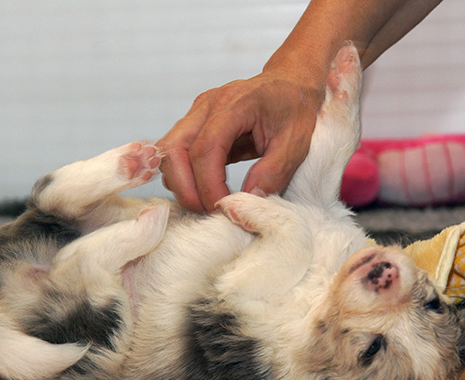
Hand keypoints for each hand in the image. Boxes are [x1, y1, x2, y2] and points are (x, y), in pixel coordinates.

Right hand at [156, 69, 322, 211]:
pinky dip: (184, 176)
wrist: (291, 82)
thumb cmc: (295, 109)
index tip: (223, 209)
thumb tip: (247, 202)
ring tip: (207, 204)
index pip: (205, 149)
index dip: (209, 185)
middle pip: (174, 149)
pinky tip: (205, 190)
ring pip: (168, 152)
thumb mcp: (295, 144)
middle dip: (186, 188)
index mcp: (234, 104)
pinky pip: (175, 153)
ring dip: (181, 183)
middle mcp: (207, 105)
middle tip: (209, 212)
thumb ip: (272, 173)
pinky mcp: (194, 124)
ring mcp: (196, 113)